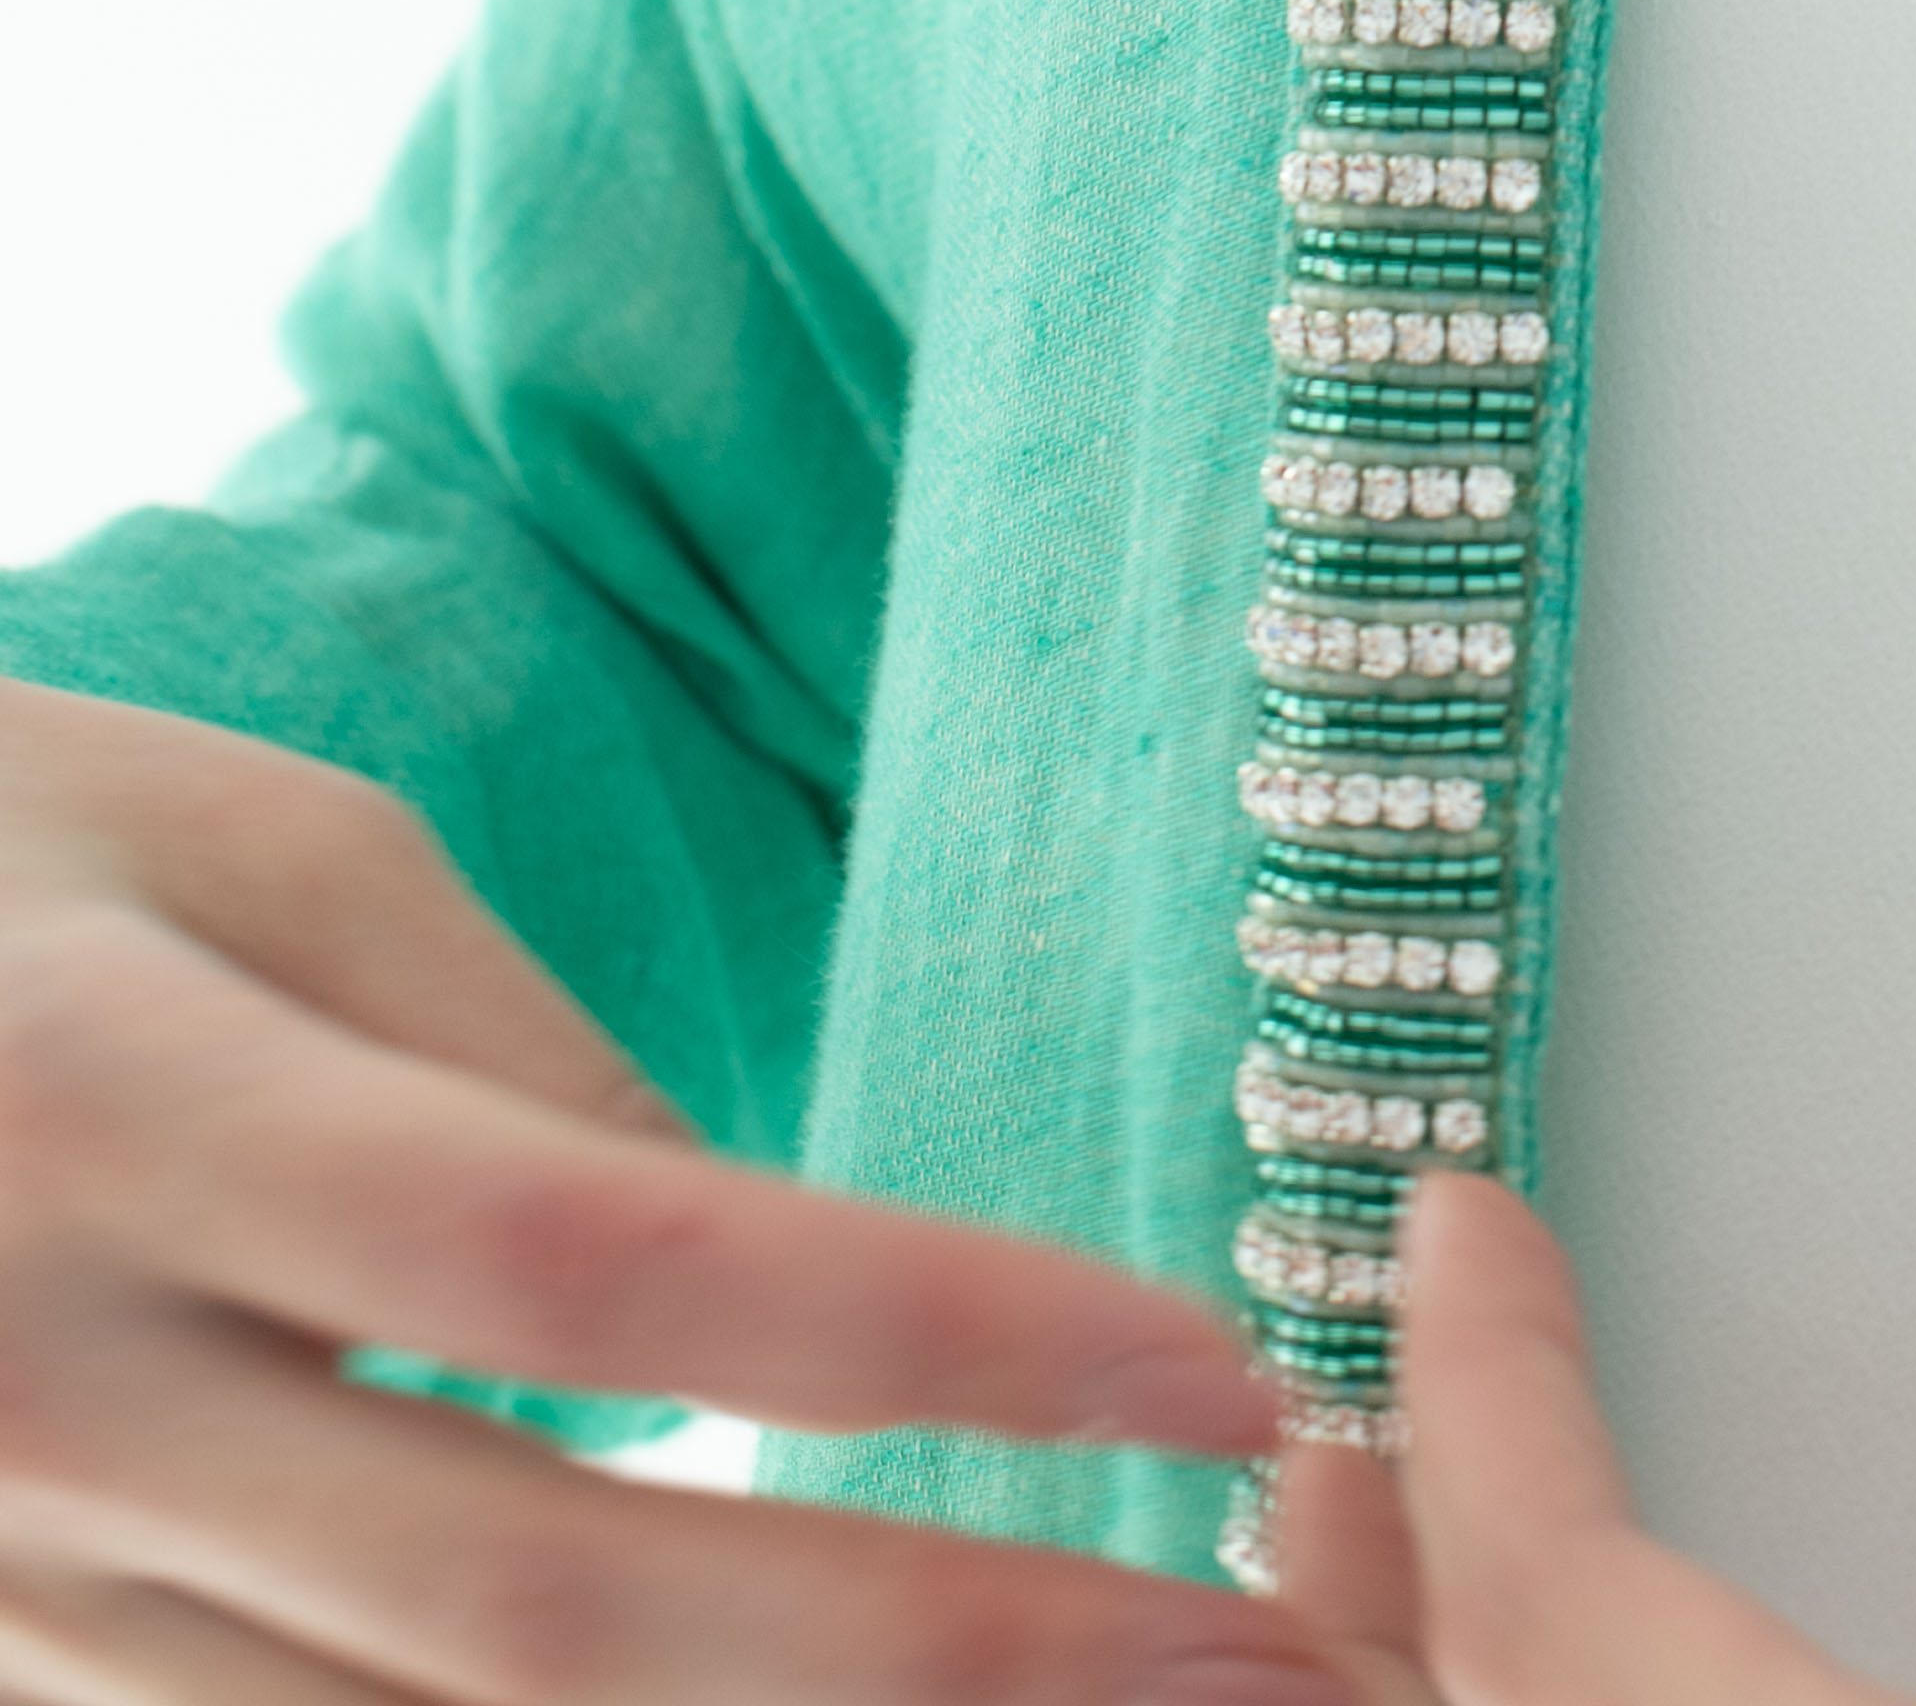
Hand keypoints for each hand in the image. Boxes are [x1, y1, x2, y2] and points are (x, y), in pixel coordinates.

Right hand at [0, 676, 1337, 1705]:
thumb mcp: (229, 829)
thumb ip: (498, 1046)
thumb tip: (740, 1253)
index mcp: (140, 1116)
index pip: (605, 1247)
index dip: (925, 1327)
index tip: (1199, 1346)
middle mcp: (70, 1409)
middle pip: (558, 1594)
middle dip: (938, 1646)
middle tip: (1258, 1649)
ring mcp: (21, 1604)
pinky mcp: (18, 1694)